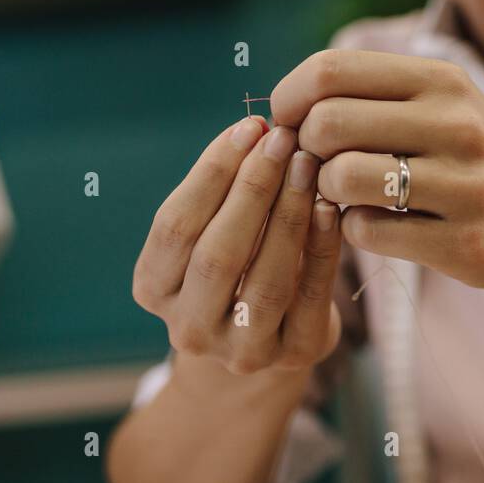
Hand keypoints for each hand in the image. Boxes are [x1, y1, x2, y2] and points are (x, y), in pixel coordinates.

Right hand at [131, 116, 344, 374]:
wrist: (270, 335)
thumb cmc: (240, 261)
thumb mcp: (217, 229)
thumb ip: (227, 188)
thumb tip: (258, 129)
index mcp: (154, 288)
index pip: (175, 225)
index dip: (211, 173)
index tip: (249, 127)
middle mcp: (188, 327)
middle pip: (217, 253)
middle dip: (252, 188)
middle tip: (283, 140)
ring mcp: (241, 350)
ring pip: (264, 279)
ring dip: (288, 214)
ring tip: (308, 164)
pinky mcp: (293, 355)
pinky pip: (310, 295)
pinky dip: (321, 247)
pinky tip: (329, 206)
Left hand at [269, 49, 483, 347]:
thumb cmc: (470, 162)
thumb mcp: (439, 106)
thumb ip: (369, 93)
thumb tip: (284, 103)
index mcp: (443, 79)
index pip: (331, 69)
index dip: (290, 97)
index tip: (288, 122)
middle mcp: (458, 122)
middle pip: (327, 122)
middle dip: (306, 149)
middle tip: (320, 164)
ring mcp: (465, 183)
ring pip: (343, 177)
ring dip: (328, 192)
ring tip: (350, 195)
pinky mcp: (463, 240)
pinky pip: (366, 231)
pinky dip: (356, 231)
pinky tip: (381, 225)